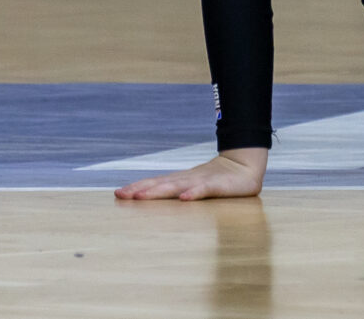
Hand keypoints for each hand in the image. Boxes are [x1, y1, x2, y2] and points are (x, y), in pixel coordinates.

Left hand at [114, 148, 266, 200]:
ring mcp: (202, 181)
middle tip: (122, 195)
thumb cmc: (218, 180)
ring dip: (158, 191)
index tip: (118, 193)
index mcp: (181, 181)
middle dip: (140, 189)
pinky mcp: (219, 185)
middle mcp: (187, 179)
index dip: (137, 187)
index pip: (155, 183)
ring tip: (142, 196)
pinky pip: (205, 190)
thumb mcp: (195, 187)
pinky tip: (184, 198)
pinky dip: (194, 193)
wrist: (245, 165)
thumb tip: (156, 197)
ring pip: (177, 186)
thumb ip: (179, 192)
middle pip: (160, 184)